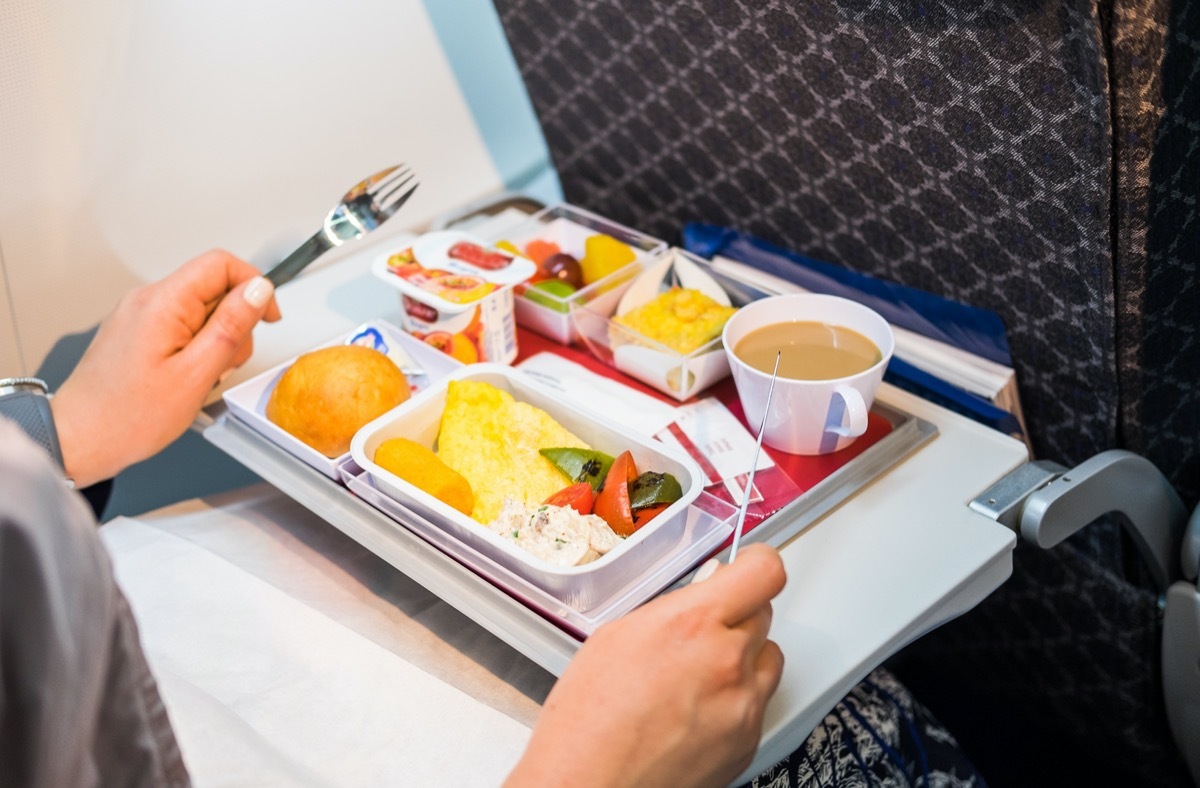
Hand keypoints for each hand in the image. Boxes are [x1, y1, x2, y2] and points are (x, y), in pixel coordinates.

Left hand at [51, 249, 280, 486]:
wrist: (81, 439)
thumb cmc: (128, 416)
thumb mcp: (196, 373)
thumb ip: (231, 326)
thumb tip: (259, 290)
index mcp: (162, 303)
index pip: (221, 264)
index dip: (254, 285)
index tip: (268, 317)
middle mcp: (147, 300)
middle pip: (213, 288)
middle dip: (234, 324)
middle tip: (224, 362)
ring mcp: (140, 315)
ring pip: (200, 310)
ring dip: (216, 340)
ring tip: (202, 376)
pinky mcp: (138, 332)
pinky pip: (182, 326)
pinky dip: (196, 348)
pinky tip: (187, 376)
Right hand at [507, 544, 785, 787]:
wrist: (591, 787)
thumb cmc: (588, 722)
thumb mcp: (617, 637)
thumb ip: (671, 608)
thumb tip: (704, 590)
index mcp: (692, 624)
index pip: (764, 572)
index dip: (756, 564)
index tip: (746, 566)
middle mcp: (727, 662)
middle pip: (764, 614)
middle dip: (736, 614)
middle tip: (702, 629)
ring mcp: (743, 706)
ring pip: (768, 659)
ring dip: (744, 656)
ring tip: (699, 674)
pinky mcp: (748, 742)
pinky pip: (759, 704)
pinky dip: (736, 700)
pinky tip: (696, 710)